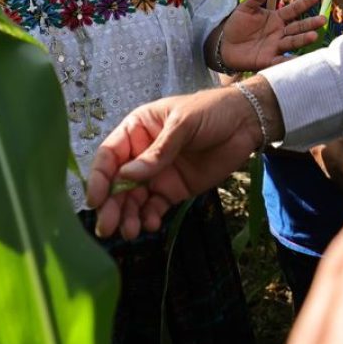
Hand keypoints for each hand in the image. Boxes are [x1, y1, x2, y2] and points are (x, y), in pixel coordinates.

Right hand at [85, 76, 283, 238]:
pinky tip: (151, 224)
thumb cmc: (211, 111)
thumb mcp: (184, 123)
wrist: (246, 123)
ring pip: (133, 200)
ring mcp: (157, 174)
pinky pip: (154, 207)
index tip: (96, 200)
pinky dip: (149, 217)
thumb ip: (158, 150)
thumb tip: (127, 176)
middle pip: (117, 184)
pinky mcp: (173, 190)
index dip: (100, 178)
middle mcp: (141, 154)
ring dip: (128, 216)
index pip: (109, 156)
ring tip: (131, 232)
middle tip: (107, 228)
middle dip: (111, 206)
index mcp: (137, 130)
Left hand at [216, 0, 323, 70]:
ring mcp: (275, 46)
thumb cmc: (236, 25)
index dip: (304, 3)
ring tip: (314, 36)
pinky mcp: (268, 60)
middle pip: (297, 27)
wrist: (224, 45)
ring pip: (292, 42)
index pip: (293, 9)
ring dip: (303, 39)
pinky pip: (280, 60)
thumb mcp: (245, 8)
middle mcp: (280, 32)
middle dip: (310, 24)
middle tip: (322, 20)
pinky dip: (289, 61)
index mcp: (276, 18)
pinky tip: (299, 60)